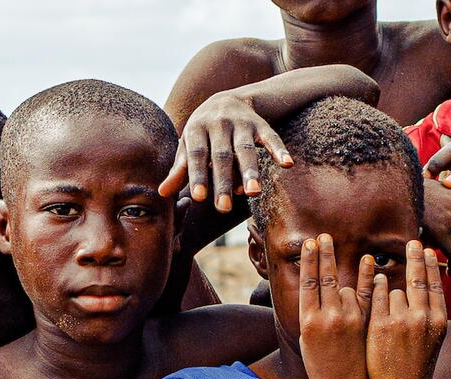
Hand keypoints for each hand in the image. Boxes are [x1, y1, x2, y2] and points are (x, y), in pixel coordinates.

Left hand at [158, 91, 291, 212]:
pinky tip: (287, 164)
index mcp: (196, 129)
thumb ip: (180, 169)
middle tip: (224, 208)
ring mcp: (241, 124)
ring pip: (245, 150)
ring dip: (250, 171)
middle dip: (223, 182)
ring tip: (254, 193)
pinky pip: (271, 137)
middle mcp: (218, 124)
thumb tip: (162, 193)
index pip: (197, 155)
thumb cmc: (204, 131)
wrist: (228, 98)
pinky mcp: (261, 124)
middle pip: (221, 156)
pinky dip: (279, 150)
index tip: (198, 197)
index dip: (197, 175)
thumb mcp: (189, 144)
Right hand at [298, 234, 371, 378]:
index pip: (308, 282)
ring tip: (337, 309)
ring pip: (346, 289)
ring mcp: (349, 320)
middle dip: (324, 254)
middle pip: (326, 277)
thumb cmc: (320, 362)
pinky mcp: (366, 325)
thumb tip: (316, 282)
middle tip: (323, 236)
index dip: (309, 260)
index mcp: (308, 320)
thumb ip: (311, 310)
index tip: (310, 243)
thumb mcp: (306, 336)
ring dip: (343, 291)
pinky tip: (369, 261)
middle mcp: (328, 317)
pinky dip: (368, 278)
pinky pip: (367, 295)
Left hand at [365, 242, 447, 378]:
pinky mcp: (381, 325)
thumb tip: (425, 290)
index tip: (428, 251)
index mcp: (439, 320)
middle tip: (414, 241)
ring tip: (391, 320)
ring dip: (390, 297)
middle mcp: (423, 317)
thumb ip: (429, 315)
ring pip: (395, 291)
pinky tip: (376, 286)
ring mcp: (402, 320)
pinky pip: (378, 297)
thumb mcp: (432, 339)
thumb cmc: (417, 366)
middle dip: (417, 257)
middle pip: (419, 278)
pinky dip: (377, 291)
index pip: (435, 285)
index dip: (431, 266)